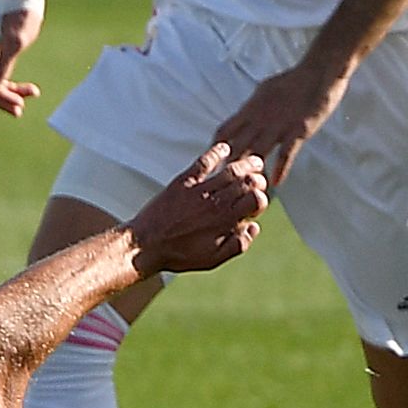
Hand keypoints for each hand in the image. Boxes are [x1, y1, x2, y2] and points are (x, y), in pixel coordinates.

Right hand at [0, 8, 42, 115]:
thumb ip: (4, 66)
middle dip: (3, 100)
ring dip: (10, 93)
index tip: (20, 104)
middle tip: (20, 111)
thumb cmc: (21, 16)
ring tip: (28, 98)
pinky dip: (11, 83)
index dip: (2, 98)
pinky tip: (28, 88)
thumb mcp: (16, 42)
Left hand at [127, 142, 269, 276]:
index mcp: (224, 221)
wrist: (145, 245)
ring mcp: (199, 190)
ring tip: (253, 162)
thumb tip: (254, 226)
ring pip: (230, 170)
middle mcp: (215, 202)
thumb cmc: (179, 255)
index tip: (259, 200)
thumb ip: (238, 245)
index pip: (256, 200)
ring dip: (245, 164)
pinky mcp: (182, 182)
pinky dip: (216, 152)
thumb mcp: (212, 259)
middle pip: (247, 182)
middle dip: (258, 179)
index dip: (262, 198)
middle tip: (258, 179)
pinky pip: (204, 162)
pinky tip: (224, 148)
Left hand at [213, 57, 349, 181]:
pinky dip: (279, 170)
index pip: (224, 132)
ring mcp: (277, 126)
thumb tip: (242, 117)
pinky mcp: (297, 131)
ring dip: (252, 172)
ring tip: (247, 188)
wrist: (317, 73)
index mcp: (249, 110)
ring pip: (257, 154)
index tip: (211, 163)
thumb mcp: (263, 92)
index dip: (215, 149)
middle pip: (236, 147)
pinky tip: (275, 183)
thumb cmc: (291, 81)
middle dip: (228, 166)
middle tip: (223, 185)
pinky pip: (286, 154)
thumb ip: (252, 108)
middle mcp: (259, 120)